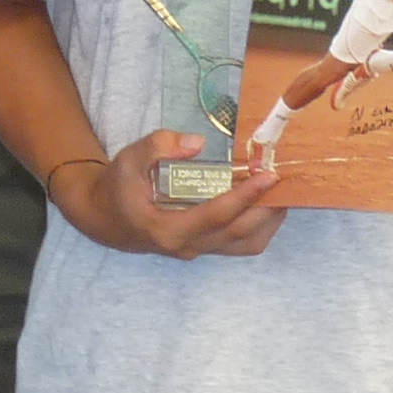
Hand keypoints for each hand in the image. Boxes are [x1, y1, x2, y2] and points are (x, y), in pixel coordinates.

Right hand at [52, 133, 288, 258]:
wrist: (107, 219)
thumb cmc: (118, 187)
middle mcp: (188, 246)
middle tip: (285, 178)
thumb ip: (158, 146)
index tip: (268, 175)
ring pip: (246, 244)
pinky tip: (268, 202)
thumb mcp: (129, 159)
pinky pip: (242, 244)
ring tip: (284, 190)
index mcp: (168, 229)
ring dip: (270, 220)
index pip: (215, 215)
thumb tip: (197, 142)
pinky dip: (261, 225)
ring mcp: (199, 250)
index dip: (244, 196)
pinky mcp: (206, 248)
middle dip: (267, 207)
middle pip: (239, 233)